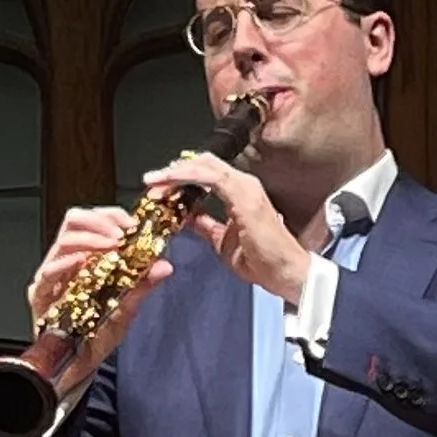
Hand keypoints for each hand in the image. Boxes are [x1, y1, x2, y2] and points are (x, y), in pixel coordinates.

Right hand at [25, 202, 175, 372]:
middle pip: (74, 222)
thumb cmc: (96, 337)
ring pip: (63, 241)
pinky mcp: (40, 297)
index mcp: (85, 258)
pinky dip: (65, 263)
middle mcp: (65, 263)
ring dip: (90, 238)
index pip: (93, 221)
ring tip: (110, 246)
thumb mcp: (126, 309)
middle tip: (121, 234)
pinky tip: (82, 261)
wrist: (77, 368)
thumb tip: (164, 266)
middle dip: (100, 222)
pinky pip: (47, 273)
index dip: (111, 215)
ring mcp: (51, 278)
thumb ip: (142, 286)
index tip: (131, 224)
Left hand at [147, 155, 312, 305]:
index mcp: (240, 192)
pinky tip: (170, 182)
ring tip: (154, 180)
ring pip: (205, 165)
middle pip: (203, 162)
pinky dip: (187, 177)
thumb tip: (187, 217)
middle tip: (151, 181)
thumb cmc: (262, 261)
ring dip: (175, 172)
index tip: (159, 187)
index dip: (181, 175)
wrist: (285, 273)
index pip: (207, 172)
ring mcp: (245, 187)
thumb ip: (205, 224)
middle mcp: (243, 184)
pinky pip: (210, 177)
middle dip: (173, 170)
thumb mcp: (222, 241)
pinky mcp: (244, 196)